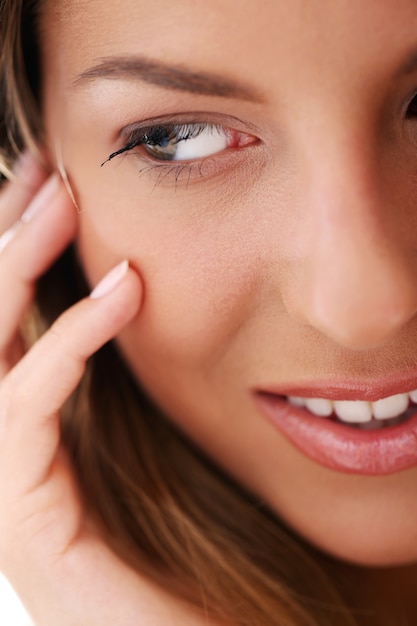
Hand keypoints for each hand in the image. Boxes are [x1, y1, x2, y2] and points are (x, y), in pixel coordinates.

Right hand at [0, 155, 206, 625]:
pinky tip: (123, 292)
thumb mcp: (133, 429)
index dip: (16, 238)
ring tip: (64, 201)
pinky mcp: (13, 507)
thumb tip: (127, 285)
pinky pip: (27, 404)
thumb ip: (113, 370)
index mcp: (16, 415)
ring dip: (18, 265)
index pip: (2, 309)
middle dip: (4, 234)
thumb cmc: (161, 538)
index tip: (50, 178)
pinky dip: (71, 340)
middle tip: (44, 167)